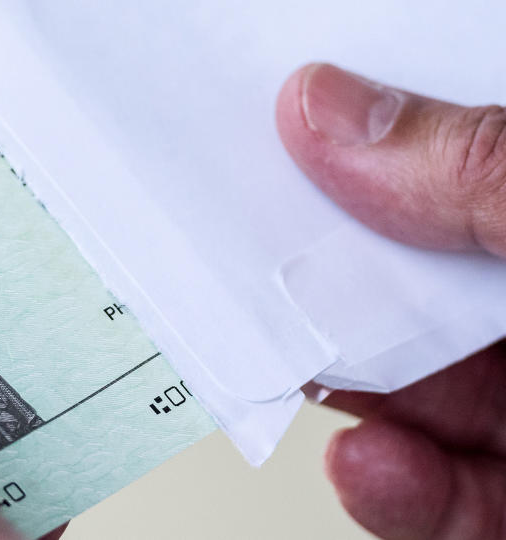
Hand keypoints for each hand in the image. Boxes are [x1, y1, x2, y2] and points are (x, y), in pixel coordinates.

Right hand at [277, 63, 505, 538]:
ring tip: (287, 363)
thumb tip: (337, 114)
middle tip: (245, 257)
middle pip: (414, 278)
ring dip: (345, 389)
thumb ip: (483, 172)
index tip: (276, 134)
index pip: (453, 160)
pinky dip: (397, 491)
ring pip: (417, 391)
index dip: (365, 147)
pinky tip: (369, 464)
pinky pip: (448, 497)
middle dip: (327, 277)